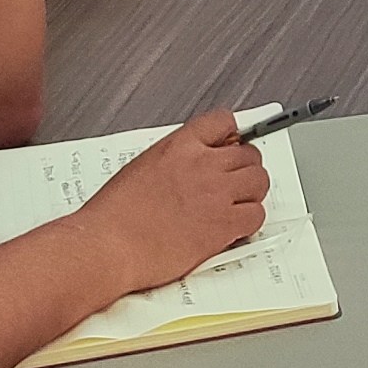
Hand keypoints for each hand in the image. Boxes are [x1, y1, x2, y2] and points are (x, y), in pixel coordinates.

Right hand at [79, 111, 270, 295]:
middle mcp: (202, 165)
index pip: (223, 121)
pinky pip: (256, 215)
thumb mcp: (141, 168)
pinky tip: (234, 227)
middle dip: (243, 168)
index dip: (231, 136)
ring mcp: (216, 194)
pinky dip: (249, 221)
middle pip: (249, 154)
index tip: (232, 146)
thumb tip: (189, 165)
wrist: (108, 246)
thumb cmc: (114, 216)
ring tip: (237, 204)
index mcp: (179, 146)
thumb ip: (173, 161)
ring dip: (251, 192)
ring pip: (259, 181)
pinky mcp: (223, 225)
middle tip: (234, 182)